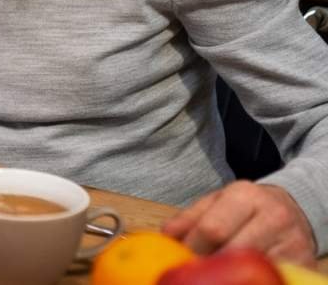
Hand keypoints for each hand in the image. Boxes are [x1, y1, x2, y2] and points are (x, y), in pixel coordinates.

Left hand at [162, 181, 316, 266]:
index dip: (194, 248)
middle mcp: (273, 215)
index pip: (212, 229)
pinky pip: (272, 274)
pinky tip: (242, 275)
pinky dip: (253, 277)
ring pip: (253, 266)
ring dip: (232, 272)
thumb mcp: (217, 202)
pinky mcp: (304, 261)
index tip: (183, 258)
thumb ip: (189, 218)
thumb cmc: (246, 207)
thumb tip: (167, 236)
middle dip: (211, 263)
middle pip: (233, 250)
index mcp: (245, 195)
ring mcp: (292, 239)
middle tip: (200, 269)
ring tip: (221, 271)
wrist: (292, 207)